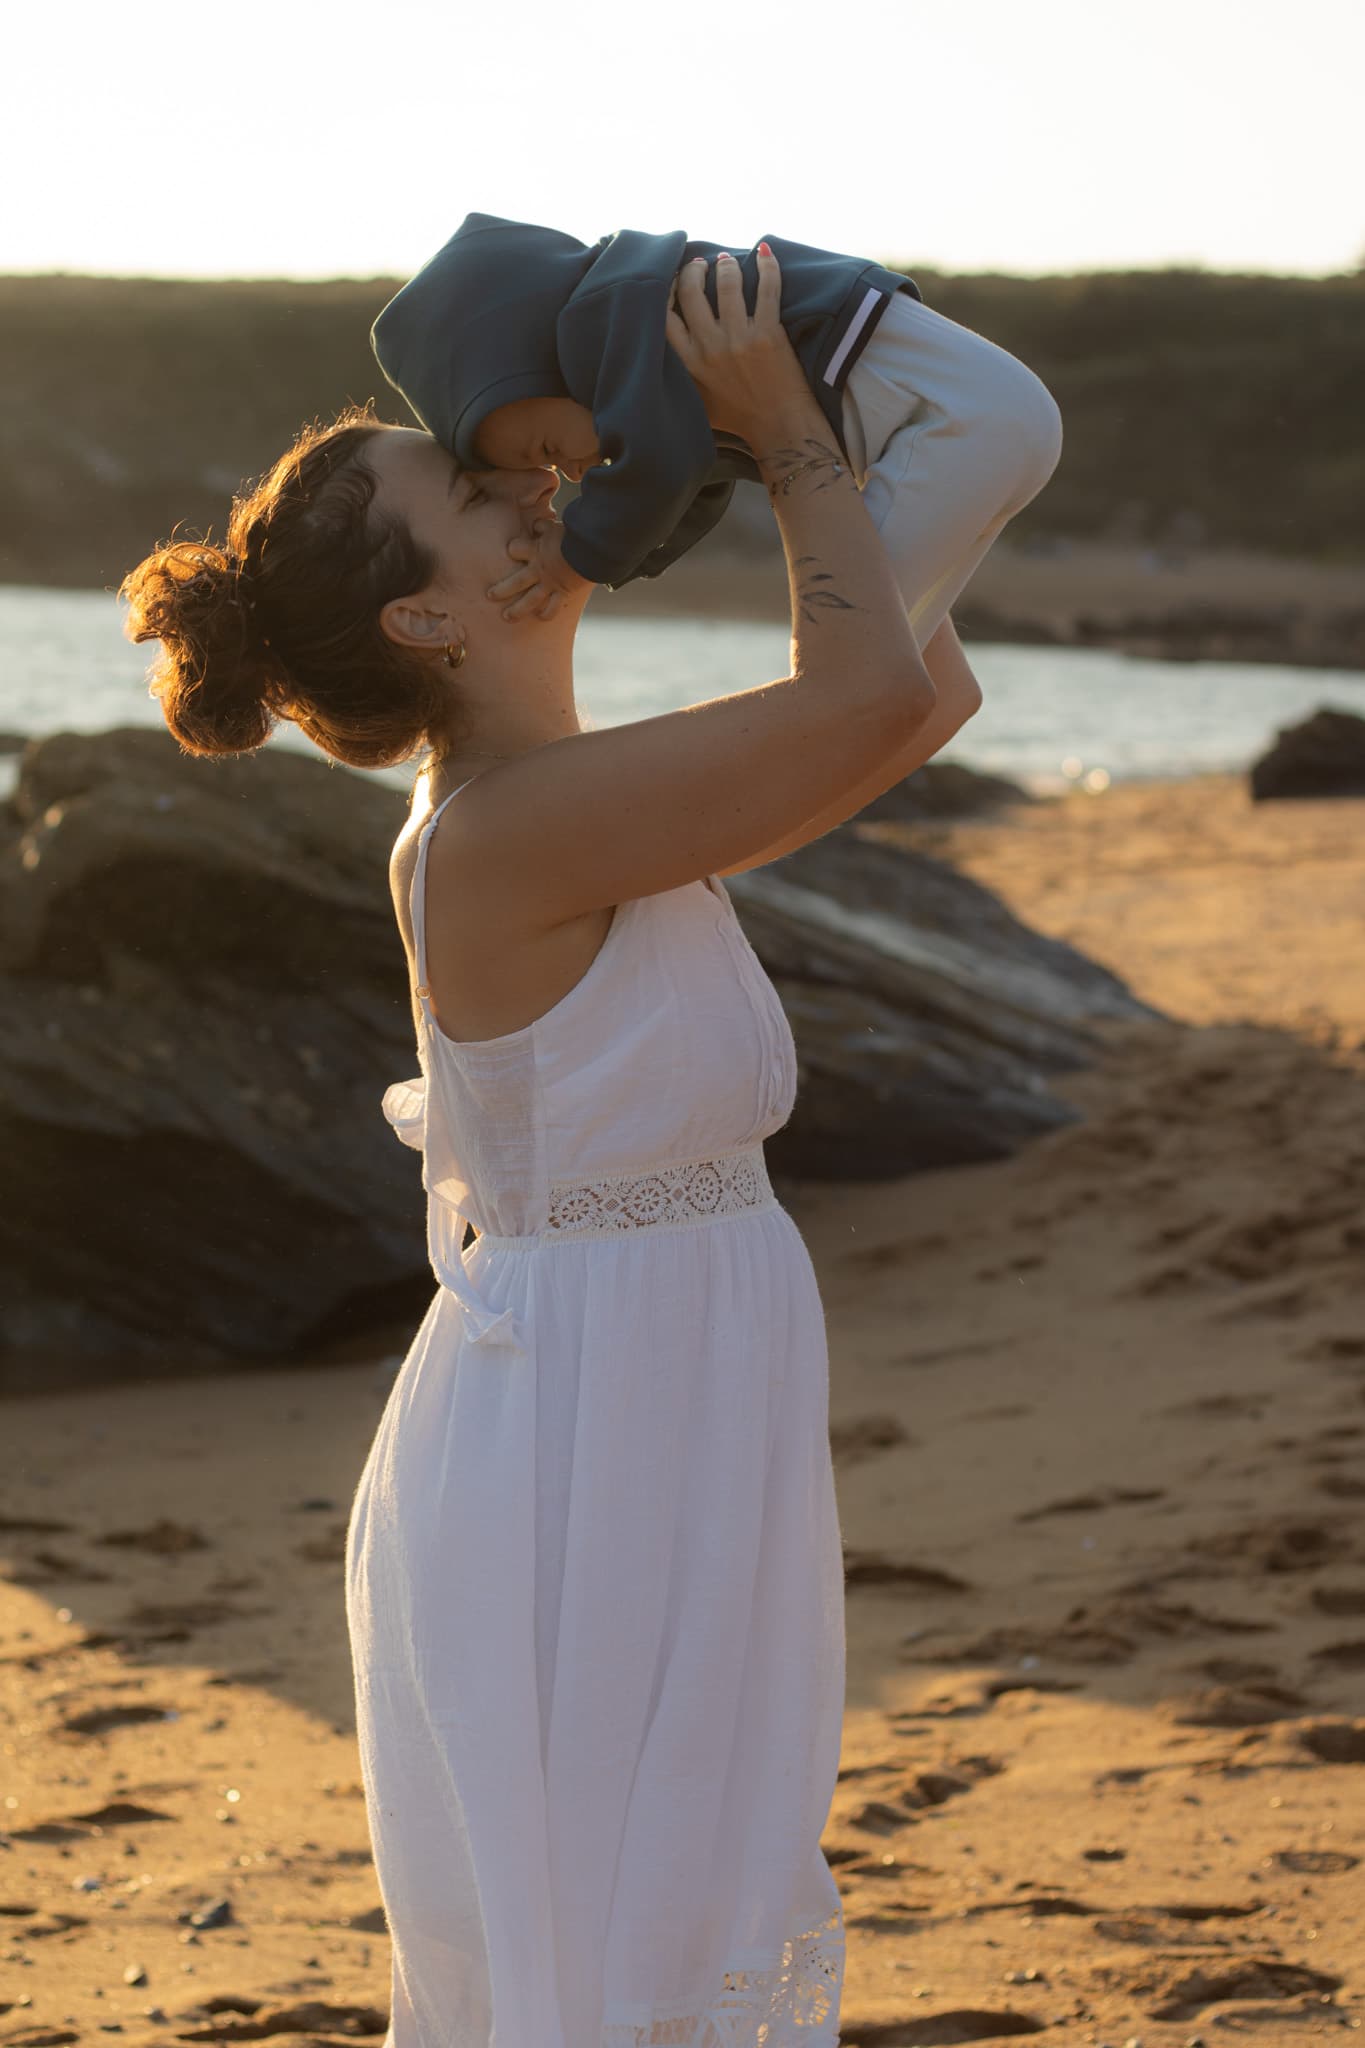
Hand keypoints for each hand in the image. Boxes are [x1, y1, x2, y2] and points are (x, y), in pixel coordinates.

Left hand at [486, 522, 589, 621]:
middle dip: (501, 590)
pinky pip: (552, 607)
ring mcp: (549, 584)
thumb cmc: (574, 535)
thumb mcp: (555, 526)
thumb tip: (537, 526)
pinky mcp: (562, 593)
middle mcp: (538, 570)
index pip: (514, 549)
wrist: (590, 550)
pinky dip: (547, 613)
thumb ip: (544, 527)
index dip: (513, 549)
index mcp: (534, 550)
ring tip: (507, 616)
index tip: (513, 550)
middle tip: (490, 596)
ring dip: (517, 610)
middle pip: (514, 583)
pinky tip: (540, 617)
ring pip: (529, 601)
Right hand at [664, 245, 812, 441]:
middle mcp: (710, 347)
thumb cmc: (739, 418)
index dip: (666, 290)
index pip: (665, 315)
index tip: (673, 280)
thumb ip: (681, 377)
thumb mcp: (696, 402)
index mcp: (689, 362)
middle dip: (694, 270)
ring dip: (726, 264)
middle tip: (703, 265)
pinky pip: (767, 288)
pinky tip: (764, 252)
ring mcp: (739, 338)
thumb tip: (665, 357)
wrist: (779, 428)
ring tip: (728, 261)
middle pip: (691, 291)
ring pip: (726, 282)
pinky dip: (767, 266)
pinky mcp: (768, 333)